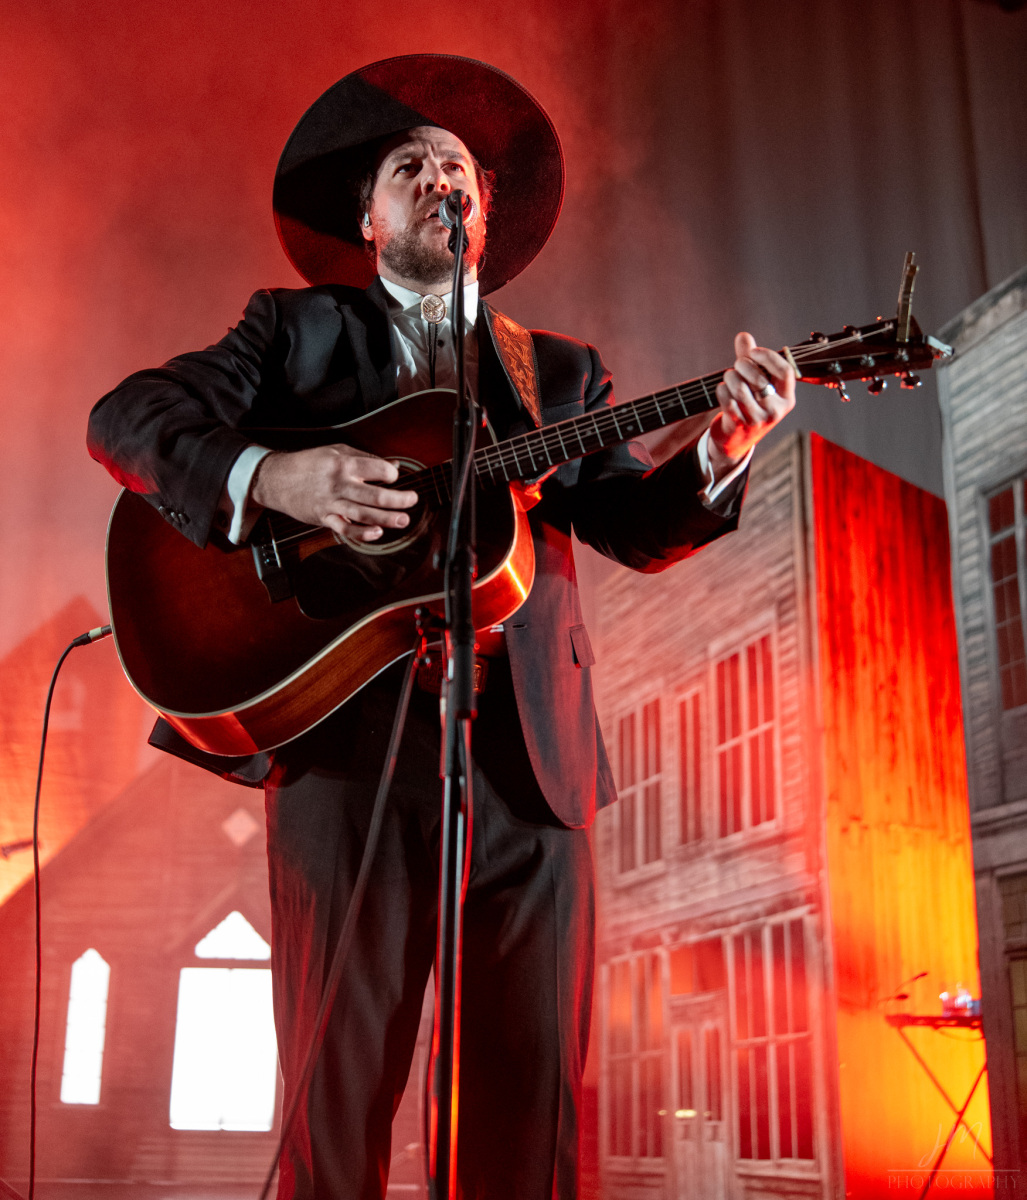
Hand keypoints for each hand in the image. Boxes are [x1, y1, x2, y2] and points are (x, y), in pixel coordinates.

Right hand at [251, 444, 417, 542]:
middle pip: (374, 496)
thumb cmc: (310, 463)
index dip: (391, 474)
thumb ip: (366, 459)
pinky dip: (362, 533)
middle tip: (413, 501)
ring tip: (403, 520)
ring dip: (387, 519)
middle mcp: (339, 484)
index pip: (377, 469)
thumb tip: (394, 466)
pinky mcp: (325, 518)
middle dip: (398, 500)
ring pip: (364, 514)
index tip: (394, 477)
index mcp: (344, 463)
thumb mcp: (337, 451)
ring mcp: (332, 503)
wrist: (278, 479)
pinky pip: (345, 529)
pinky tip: (377, 533)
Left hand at [710, 332, 795, 471]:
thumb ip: (750, 359)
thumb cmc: (749, 405)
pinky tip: (722, 389)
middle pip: (759, 378)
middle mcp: (775, 410)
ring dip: (730, 377)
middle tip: (737, 365)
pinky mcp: (739, 426)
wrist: (736, 442)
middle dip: (743, 364)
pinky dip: (721, 390)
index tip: (753, 352)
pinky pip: (727, 401)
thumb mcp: (756, 384)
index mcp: (787, 397)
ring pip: (740, 389)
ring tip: (729, 377)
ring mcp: (758, 420)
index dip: (768, 357)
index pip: (785, 371)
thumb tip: (743, 336)